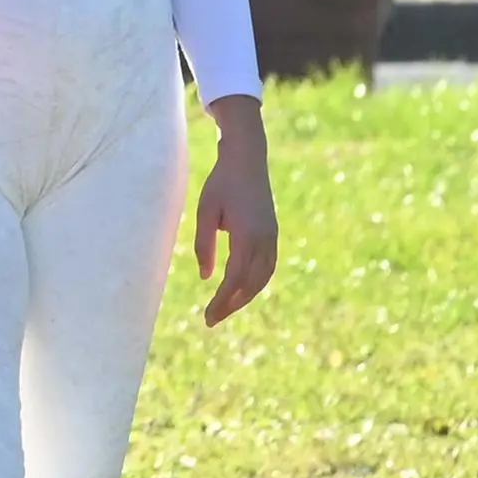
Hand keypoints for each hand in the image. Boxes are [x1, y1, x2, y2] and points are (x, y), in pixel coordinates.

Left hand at [193, 94, 280, 325]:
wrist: (247, 158)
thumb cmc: (222, 182)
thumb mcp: (205, 211)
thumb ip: (205, 244)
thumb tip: (206, 277)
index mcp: (247, 236)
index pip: (235, 280)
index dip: (222, 301)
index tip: (208, 316)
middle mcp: (265, 241)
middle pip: (251, 285)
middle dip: (232, 305)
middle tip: (212, 319)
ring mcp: (272, 237)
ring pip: (262, 278)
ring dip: (245, 296)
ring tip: (225, 307)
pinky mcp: (272, 234)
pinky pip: (267, 267)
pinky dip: (255, 283)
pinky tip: (241, 289)